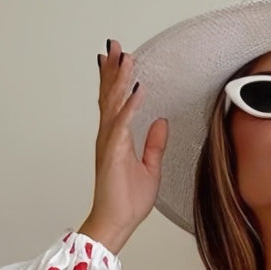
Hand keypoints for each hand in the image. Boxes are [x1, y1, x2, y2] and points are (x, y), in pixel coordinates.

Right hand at [85, 38, 169, 251]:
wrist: (116, 223)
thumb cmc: (127, 201)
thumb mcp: (151, 169)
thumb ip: (155, 144)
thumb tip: (162, 122)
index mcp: (117, 138)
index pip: (116, 102)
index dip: (118, 79)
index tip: (122, 58)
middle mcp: (109, 136)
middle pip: (109, 96)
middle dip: (113, 70)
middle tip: (116, 45)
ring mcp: (108, 144)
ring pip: (113, 104)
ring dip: (120, 80)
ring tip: (126, 58)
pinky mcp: (112, 154)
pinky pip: (121, 125)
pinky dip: (129, 107)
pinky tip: (137, 92)